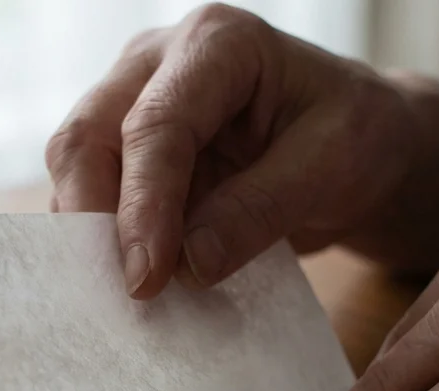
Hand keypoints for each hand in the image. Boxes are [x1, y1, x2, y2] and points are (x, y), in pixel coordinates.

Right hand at [46, 3, 438, 297]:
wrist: (362, 148)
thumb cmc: (358, 137)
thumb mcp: (333, 167)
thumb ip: (261, 209)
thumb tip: (188, 264)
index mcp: (218, 44)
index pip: (156, 124)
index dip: (143, 205)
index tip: (147, 278)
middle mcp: (159, 63)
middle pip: (88, 137)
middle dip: (93, 219)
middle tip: (125, 293)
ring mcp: (134, 104)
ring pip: (76, 168)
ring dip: (92, 238)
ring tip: (128, 299)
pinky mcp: (129, 153)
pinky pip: (94, 199)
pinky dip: (105, 245)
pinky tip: (133, 286)